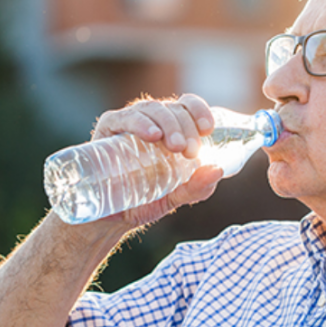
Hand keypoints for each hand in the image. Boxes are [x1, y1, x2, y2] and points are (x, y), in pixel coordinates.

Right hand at [89, 94, 223, 226]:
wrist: (107, 220)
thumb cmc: (143, 202)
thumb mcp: (175, 197)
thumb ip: (197, 187)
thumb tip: (218, 169)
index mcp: (171, 128)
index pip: (187, 106)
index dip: (199, 110)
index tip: (208, 129)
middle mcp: (151, 120)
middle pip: (173, 108)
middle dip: (186, 127)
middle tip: (189, 152)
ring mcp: (129, 123)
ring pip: (152, 109)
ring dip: (168, 124)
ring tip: (175, 146)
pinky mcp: (107, 130)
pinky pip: (123, 118)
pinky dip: (140, 123)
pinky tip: (152, 134)